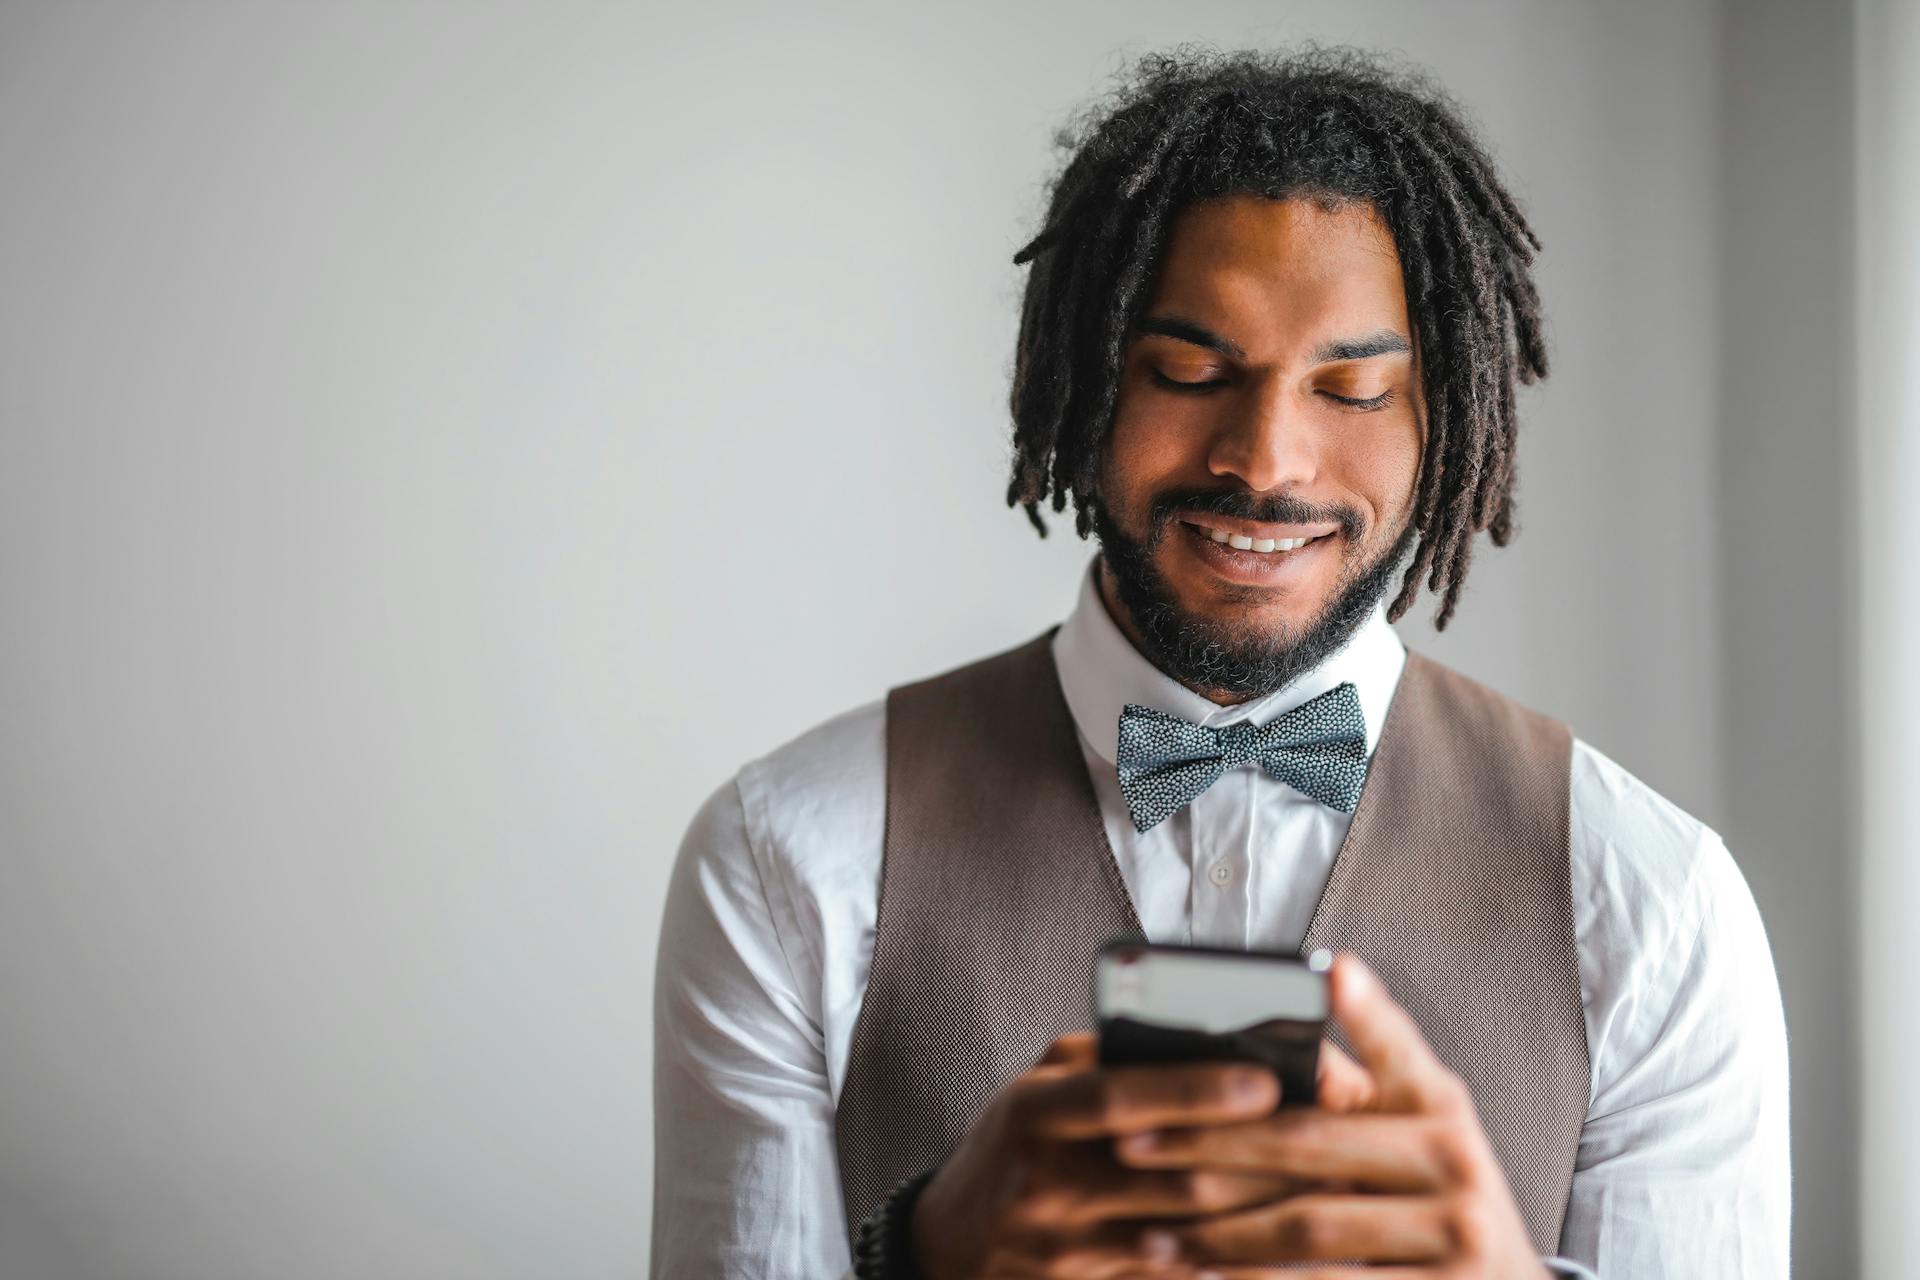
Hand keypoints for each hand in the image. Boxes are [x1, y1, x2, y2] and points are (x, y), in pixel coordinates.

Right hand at [909, 1032, 1302, 1278]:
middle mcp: (1047, 1183)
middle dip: (1260, 1158)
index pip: (1119, 1096)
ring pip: (1186, 1234)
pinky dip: (1230, 1260)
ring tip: (1327, 1191)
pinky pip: (1174, 1276)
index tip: (1266, 1079)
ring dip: (1261, 1214)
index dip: (1195, 1089)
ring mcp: (1066, 1248)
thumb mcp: (1036, 1086)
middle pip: (1170, 1175)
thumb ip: (1104, 1059)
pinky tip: (1278, 1246)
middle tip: (1333, 1139)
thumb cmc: (1009, 1150)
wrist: (948, 1248)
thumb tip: (1196, 1035)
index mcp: (1033, 1112)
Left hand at [1110, 953, 1549, 1278]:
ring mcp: (1455, 1233)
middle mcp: (1458, 1160)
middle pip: (1310, 1144)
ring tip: (1148, 1230)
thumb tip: (1326, 976)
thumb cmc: (1436, 1201)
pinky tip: (1203, 1277)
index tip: (1328, 968)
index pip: (1395, 1047)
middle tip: (1132, 1142)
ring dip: (1217, 1229)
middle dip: (1210, 1143)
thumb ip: (1369, 1073)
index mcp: (1443, 1105)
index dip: (1365, 1010)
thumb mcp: (1421, 1129)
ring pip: (1309, 1225)